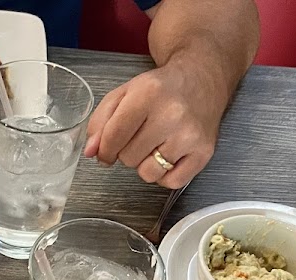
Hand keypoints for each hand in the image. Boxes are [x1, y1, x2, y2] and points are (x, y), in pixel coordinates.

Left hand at [83, 54, 228, 188]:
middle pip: (129, 158)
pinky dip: (164, 175)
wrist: (201, 80)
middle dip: (127, 152)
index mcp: (148, 93)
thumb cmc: (161, 89)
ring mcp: (190, 135)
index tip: (106, 151)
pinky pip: (171, 182)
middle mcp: (172, 114)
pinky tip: (168, 155)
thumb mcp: (124, 94)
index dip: (104, 150)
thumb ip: (101, 121)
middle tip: (140, 136)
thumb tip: (92, 152)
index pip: (114, 136)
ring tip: (154, 145)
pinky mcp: (204, 152)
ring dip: (145, 165)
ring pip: (148, 173)